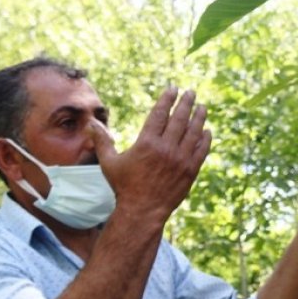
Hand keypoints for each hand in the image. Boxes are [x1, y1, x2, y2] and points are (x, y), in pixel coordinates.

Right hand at [89, 87, 211, 224]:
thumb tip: (90, 122)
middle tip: (191, 93)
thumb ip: (102, 140)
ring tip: (202, 107)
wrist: (143, 210)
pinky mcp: (191, 170)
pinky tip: (207, 131)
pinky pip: (201, 150)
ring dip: (199, 118)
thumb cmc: (124, 186)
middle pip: (180, 119)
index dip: (167, 99)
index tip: (173, 89)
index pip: (160, 114)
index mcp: (147, 143)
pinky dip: (205, 139)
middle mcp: (166, 148)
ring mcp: (181, 159)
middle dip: (186, 103)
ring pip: (194, 132)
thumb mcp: (109, 162)